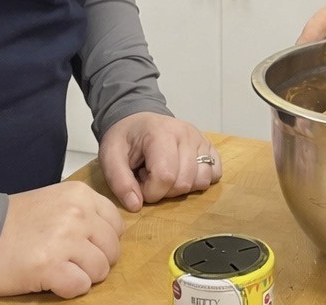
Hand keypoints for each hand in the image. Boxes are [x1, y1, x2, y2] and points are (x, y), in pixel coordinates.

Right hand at [0, 181, 122, 296]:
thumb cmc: (12, 222)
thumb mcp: (54, 202)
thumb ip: (83, 213)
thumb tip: (107, 236)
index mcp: (80, 195)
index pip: (116, 224)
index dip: (103, 241)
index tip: (85, 246)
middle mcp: (77, 214)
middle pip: (112, 250)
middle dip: (95, 261)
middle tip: (70, 262)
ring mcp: (65, 240)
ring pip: (100, 270)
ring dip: (82, 276)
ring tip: (58, 270)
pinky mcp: (51, 267)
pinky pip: (81, 287)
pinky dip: (68, 289)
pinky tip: (51, 280)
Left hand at [97, 111, 220, 211]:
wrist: (138, 119)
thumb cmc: (125, 138)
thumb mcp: (110, 156)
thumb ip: (119, 181)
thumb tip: (136, 205)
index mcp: (161, 133)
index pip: (165, 176)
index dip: (150, 191)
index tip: (139, 183)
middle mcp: (186, 133)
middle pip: (184, 182)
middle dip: (164, 191)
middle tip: (149, 177)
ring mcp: (200, 139)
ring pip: (202, 180)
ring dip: (182, 187)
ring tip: (165, 174)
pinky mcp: (209, 146)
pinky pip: (215, 173)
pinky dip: (199, 180)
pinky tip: (182, 173)